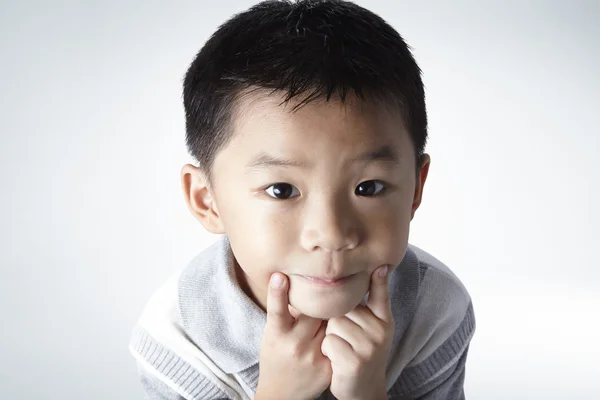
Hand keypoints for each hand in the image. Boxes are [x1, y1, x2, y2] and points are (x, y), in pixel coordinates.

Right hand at [255, 272, 331, 399]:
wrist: (281, 394)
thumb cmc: (275, 356)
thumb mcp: (271, 335)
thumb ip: (283, 313)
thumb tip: (292, 281)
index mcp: (276, 336)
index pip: (277, 311)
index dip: (278, 293)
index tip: (280, 276)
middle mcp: (294, 346)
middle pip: (314, 312)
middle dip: (318, 304)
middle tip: (321, 298)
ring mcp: (313, 358)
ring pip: (330, 324)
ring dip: (331, 317)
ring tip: (330, 315)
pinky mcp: (327, 368)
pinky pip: (338, 341)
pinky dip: (338, 334)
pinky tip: (340, 332)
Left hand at [321, 265, 393, 399]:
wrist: (364, 392)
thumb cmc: (361, 355)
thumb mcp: (370, 332)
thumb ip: (365, 309)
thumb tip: (358, 278)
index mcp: (384, 321)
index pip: (381, 296)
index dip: (380, 280)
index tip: (380, 265)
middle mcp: (380, 331)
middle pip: (342, 309)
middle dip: (336, 323)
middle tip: (347, 341)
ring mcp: (369, 347)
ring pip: (333, 325)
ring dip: (330, 338)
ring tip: (342, 350)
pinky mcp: (355, 361)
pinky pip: (328, 342)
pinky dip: (327, 351)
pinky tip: (338, 361)